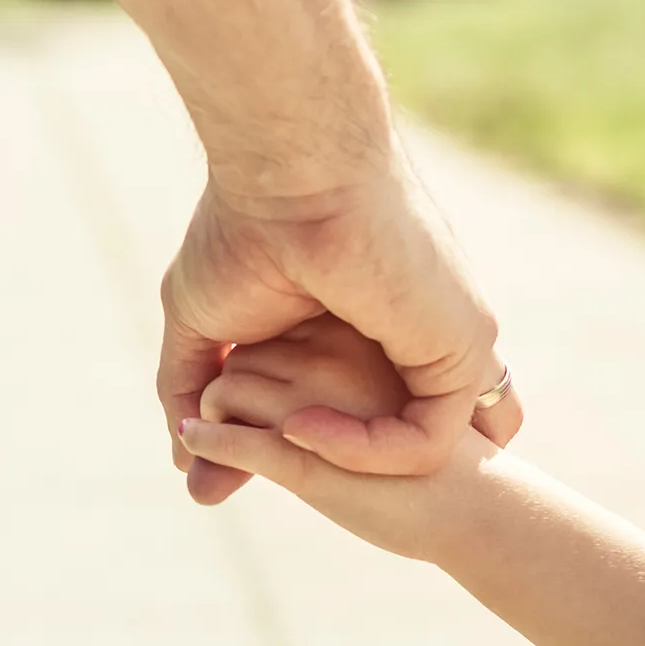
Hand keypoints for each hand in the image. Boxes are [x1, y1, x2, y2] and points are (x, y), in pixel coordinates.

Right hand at [159, 165, 521, 504]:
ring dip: (344, 464)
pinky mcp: (460, 350)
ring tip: (285, 436)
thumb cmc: (238, 232)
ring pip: (417, 450)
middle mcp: (412, 340)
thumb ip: (192, 390)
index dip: (314, 446)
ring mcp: (442, 346)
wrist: (285, 175)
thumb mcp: (202, 325)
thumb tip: (183, 459)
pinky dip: (361, 453)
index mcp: (363, 332)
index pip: (362, 416)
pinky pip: (424, 443)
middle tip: (278, 465)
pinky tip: (303, 428)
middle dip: (347, 470)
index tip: (241, 452)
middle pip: (401, 440)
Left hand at [186, 314, 501, 559]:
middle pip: (247, 353)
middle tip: (237, 420)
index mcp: (357, 330)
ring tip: (221, 442)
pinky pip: (236, 441)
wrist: (477, 504)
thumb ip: (339, 375)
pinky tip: (197, 446)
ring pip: (228, 388)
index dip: (262, 360)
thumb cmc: (437, 452)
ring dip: (218, 416)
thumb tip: (282, 374)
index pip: (278, 327)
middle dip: (235, 388)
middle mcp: (333, 354)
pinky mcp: (302, 453)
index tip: (263, 392)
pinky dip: (210, 444)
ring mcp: (316, 401)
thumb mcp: (391, 392)